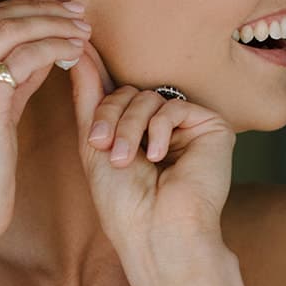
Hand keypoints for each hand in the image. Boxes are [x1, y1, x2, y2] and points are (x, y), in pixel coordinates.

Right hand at [0, 0, 95, 250]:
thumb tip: (39, 43)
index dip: (13, 9)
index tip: (49, 11)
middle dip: (37, 10)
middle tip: (75, 14)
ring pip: (8, 30)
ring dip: (52, 24)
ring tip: (82, 30)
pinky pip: (26, 57)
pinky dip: (55, 48)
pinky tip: (76, 53)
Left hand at [67, 38, 235, 276]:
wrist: (157, 234)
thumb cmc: (123, 204)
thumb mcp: (95, 145)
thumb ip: (88, 98)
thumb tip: (75, 51)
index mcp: (137, 132)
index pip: (115, 94)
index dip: (95, 82)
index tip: (74, 53)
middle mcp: (163, 126)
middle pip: (128, 92)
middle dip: (110, 117)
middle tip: (103, 146)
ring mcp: (188, 126)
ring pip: (148, 97)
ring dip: (130, 127)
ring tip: (128, 160)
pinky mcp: (211, 127)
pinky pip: (173, 106)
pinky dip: (157, 130)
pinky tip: (158, 158)